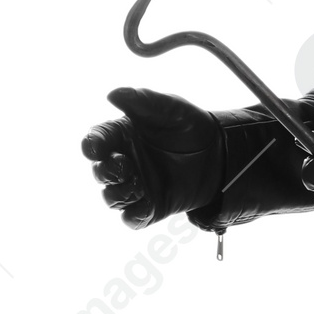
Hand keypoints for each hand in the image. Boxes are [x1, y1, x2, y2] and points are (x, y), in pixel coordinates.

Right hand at [81, 86, 225, 227]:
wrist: (220, 153)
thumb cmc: (190, 125)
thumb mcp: (171, 108)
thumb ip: (144, 100)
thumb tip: (113, 94)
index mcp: (121, 136)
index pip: (96, 142)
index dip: (93, 145)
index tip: (98, 148)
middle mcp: (124, 162)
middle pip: (101, 173)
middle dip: (106, 171)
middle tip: (125, 165)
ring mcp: (136, 186)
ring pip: (112, 198)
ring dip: (119, 194)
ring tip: (139, 185)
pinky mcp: (151, 207)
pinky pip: (133, 218)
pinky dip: (134, 216)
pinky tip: (147, 206)